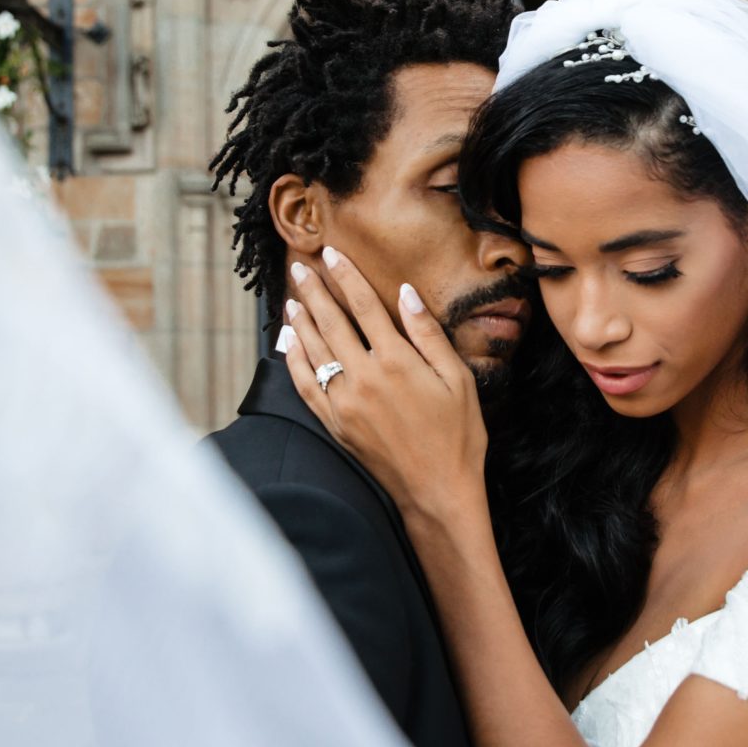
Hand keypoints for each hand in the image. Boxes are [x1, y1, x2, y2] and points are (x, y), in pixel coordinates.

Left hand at [280, 248, 487, 523]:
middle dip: (314, 291)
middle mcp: (364, 376)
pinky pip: (305, 385)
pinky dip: (294, 360)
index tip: (331, 254)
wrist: (437, 491)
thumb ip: (428, 334)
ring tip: (292, 298)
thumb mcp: (457, 379)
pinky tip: (290, 343)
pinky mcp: (335, 424)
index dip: (346, 275)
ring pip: (313, 350)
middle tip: (299, 267)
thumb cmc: (457, 436)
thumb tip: (406, 293)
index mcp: (396, 360)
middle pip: (331, 321)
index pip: (363, 305)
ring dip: (300, 320)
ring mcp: (344, 402)